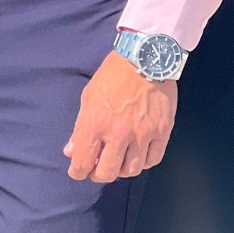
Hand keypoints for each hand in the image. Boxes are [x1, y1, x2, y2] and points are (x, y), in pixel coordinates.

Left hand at [64, 50, 177, 182]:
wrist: (145, 58)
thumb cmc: (114, 75)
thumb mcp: (88, 98)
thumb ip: (80, 128)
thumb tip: (71, 152)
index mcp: (96, 124)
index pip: (82, 163)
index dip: (78, 172)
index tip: (79, 171)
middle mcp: (119, 133)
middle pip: (107, 173)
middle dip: (99, 174)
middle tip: (99, 167)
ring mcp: (143, 134)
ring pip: (131, 170)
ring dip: (122, 169)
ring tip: (119, 158)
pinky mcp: (162, 131)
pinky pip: (152, 160)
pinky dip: (143, 161)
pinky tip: (138, 153)